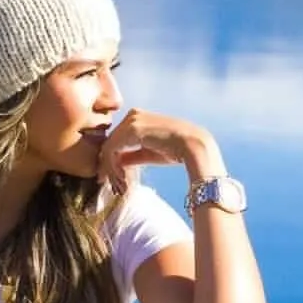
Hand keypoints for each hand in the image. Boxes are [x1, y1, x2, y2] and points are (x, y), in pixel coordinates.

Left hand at [96, 109, 222, 195]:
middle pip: (111, 142)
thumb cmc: (177, 150)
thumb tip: (116, 163)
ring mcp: (131, 121)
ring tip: (120, 186)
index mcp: (138, 117)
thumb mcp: (149, 153)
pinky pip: (111, 149)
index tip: (119, 180)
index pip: (117, 139)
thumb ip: (131, 155)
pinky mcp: (130, 130)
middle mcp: (132, 115)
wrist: (194, 146)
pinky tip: (122, 179)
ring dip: (111, 169)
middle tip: (117, 186)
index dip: (113, 161)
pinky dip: (113, 167)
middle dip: (110, 167)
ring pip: (108, 147)